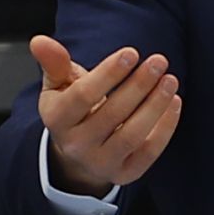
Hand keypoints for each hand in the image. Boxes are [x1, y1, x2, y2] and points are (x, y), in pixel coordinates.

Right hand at [30, 34, 182, 197]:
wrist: (79, 153)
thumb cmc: (74, 109)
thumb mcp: (59, 85)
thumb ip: (54, 62)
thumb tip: (39, 40)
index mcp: (57, 120)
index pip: (83, 96)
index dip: (108, 74)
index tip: (132, 53)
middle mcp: (76, 145)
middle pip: (112, 114)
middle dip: (139, 85)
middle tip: (159, 61)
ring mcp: (101, 163)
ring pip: (132, 135)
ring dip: (155, 106)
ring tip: (170, 80)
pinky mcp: (124, 174)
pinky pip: (148, 152)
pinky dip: (165, 128)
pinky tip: (174, 102)